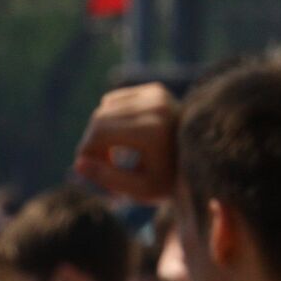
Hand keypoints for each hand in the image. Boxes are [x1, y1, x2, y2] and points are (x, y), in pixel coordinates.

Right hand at [73, 82, 178, 200]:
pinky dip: (112, 119)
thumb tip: (78, 163)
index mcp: (153, 130)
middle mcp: (156, 106)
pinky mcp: (157, 90)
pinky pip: (116, 100)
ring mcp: (158, 95)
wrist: (203, 161)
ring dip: (101, 132)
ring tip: (114, 156)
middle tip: (101, 165)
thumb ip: (107, 178)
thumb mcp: (139, 190)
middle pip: (99, 118)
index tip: (92, 172)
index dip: (86, 153)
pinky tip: (123, 139)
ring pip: (105, 108)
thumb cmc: (170, 181)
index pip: (98, 133)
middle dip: (92, 143)